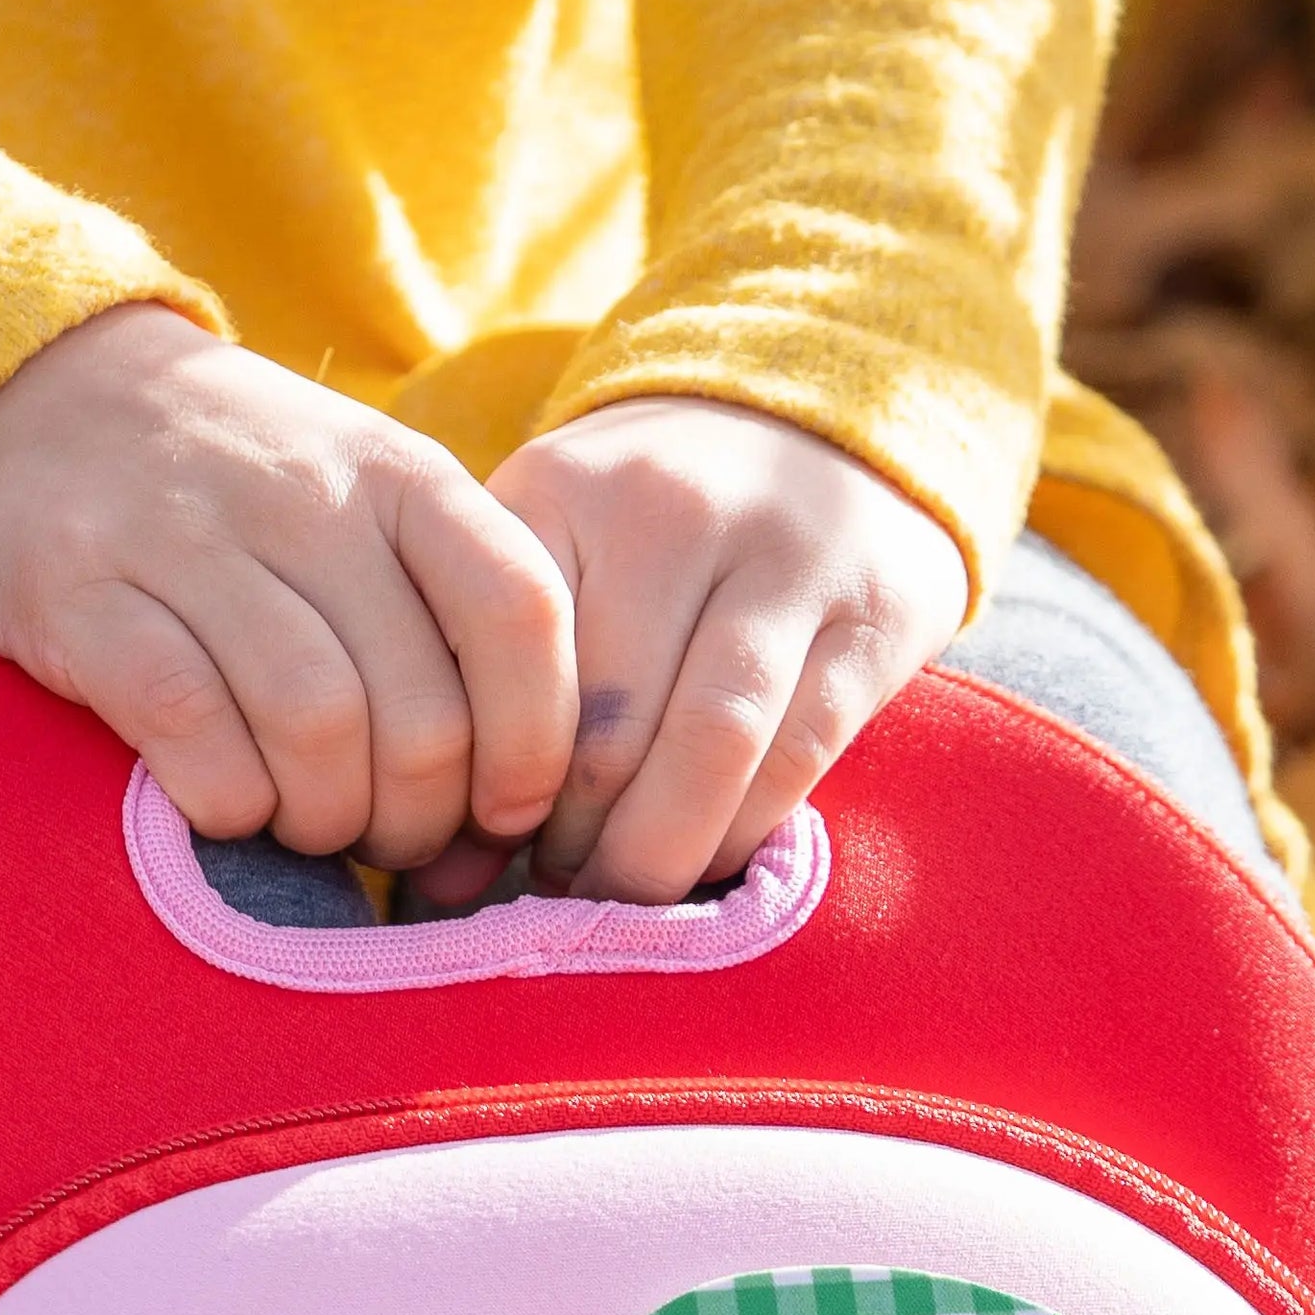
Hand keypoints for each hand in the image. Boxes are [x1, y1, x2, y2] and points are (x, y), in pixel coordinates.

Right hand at [0, 302, 577, 871]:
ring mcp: (184, 537)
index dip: (536, 740)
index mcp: (400, 473)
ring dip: (327, 820)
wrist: (49, 396)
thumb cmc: (245, 492)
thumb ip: (450, 610)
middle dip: (420, 818)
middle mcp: (302, 494)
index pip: (519, 610)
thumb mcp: (368, 500)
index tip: (509, 811)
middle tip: (390, 838)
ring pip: (314, 729)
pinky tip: (229, 805)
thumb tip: (516, 795)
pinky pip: (192, 732)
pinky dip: (228, 802)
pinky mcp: (80, 594)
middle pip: (420, 711)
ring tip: (312, 826)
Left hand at [490, 397, 970, 904]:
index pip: (507, 677)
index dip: (495, 788)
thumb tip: (443, 881)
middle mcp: (672, 511)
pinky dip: (743, 831)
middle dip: (576, 840)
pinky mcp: (871, 618)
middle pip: (603, 730)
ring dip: (661, 851)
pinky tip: (708, 853)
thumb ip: (488, 700)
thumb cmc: (650, 535)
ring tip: (630, 882)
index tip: (495, 837)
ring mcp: (784, 559)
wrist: (822, 432)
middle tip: (564, 881)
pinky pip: (795, 759)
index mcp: (563, 494)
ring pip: (708, 750)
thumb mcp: (554, 568)